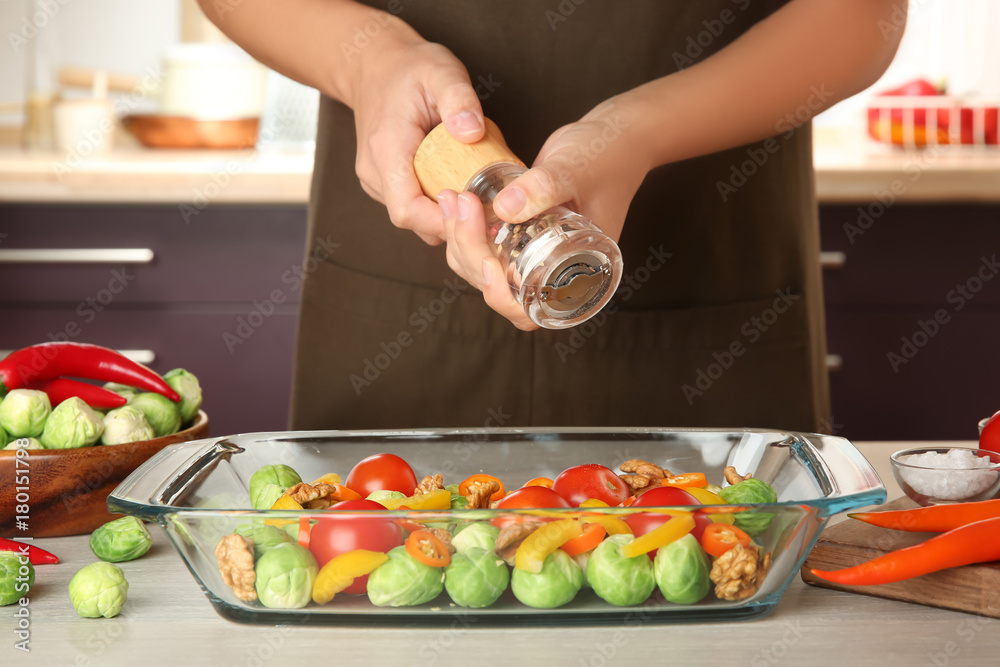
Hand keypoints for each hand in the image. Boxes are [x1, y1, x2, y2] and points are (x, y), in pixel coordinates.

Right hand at [349, 27, 484, 244]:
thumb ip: (459, 98)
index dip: (442, 221)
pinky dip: (436, 205)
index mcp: (386, 150)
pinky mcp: (384, 182)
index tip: (476, 209)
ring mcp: (376, 180)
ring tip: (476, 197)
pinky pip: (411, 206)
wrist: (375, 64)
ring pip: (413, 218)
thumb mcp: (441, 71)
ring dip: (444, 215)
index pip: (407, 210)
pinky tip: (458, 188)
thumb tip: (473, 131)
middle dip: (451, 222)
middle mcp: (374, 172)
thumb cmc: (410, 68)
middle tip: (487, 206)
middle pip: (413, 220)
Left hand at [435, 99, 647, 328]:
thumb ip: (543, 187)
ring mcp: (531, 252)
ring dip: (460, 240)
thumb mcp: (576, 171)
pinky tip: (455, 200)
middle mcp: (551, 270)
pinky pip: (483, 244)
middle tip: (460, 207)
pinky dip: (464, 228)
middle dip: (470, 253)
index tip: (487, 264)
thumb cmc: (607, 157)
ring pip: (483, 267)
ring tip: (451, 200)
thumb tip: (503, 208)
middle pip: (497, 288)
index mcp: (576, 273)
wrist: (612, 137)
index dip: (502, 297)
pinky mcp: (517, 231)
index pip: (532, 308)